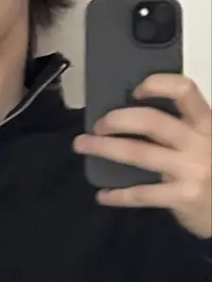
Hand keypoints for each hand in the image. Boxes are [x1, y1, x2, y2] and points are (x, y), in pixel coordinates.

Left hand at [74, 75, 211, 238]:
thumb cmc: (210, 170)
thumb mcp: (204, 142)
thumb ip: (179, 130)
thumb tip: (128, 117)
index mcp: (205, 123)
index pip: (184, 91)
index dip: (157, 85)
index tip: (134, 91)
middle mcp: (200, 142)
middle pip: (151, 121)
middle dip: (116, 119)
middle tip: (97, 125)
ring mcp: (191, 169)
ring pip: (138, 152)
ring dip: (104, 148)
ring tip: (82, 145)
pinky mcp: (183, 196)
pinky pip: (141, 194)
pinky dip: (118, 195)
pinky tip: (102, 195)